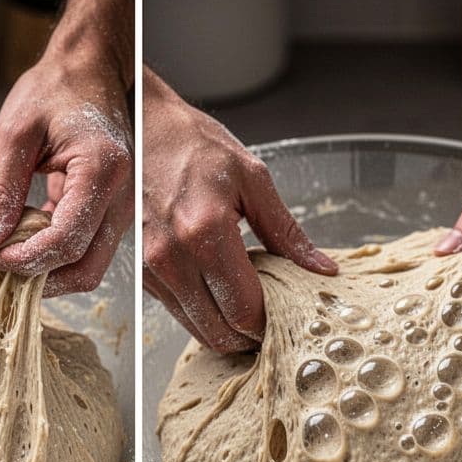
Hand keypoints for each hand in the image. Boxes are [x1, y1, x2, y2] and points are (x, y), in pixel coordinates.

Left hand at [0, 41, 133, 297]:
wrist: (90, 70)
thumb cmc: (56, 89)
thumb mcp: (16, 134)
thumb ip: (1, 191)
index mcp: (103, 171)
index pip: (68, 239)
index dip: (27, 259)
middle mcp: (122, 196)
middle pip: (86, 266)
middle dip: (41, 278)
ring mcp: (121, 207)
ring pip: (88, 264)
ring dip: (48, 270)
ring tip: (6, 257)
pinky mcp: (110, 210)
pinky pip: (85, 247)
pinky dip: (53, 253)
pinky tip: (21, 241)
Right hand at [141, 68, 336, 352]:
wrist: (140, 125)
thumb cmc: (194, 144)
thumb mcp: (252, 179)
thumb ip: (286, 231)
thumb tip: (321, 269)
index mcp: (205, 232)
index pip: (243, 309)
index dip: (268, 325)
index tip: (286, 318)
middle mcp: (172, 256)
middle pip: (219, 330)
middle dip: (250, 336)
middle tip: (272, 323)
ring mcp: (151, 267)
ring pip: (195, 328)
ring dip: (226, 331)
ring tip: (250, 312)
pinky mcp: (140, 271)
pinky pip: (176, 311)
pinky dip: (202, 315)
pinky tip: (221, 296)